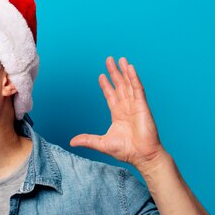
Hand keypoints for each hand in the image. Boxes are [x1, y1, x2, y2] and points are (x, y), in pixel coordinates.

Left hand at [70, 56, 164, 171]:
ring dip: (124, 71)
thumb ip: (87, 140)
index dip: (106, 85)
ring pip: (129, 84)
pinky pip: (138, 88)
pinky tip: (130, 68)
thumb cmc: (125, 151)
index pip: (111, 96)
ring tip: (121, 59)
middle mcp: (126, 108)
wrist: (142, 156)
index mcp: (118, 115)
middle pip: (119, 86)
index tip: (101, 75)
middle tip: (109, 60)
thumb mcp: (101, 144)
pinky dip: (134, 78)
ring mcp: (135, 106)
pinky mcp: (143, 106)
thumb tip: (71, 141)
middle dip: (114, 73)